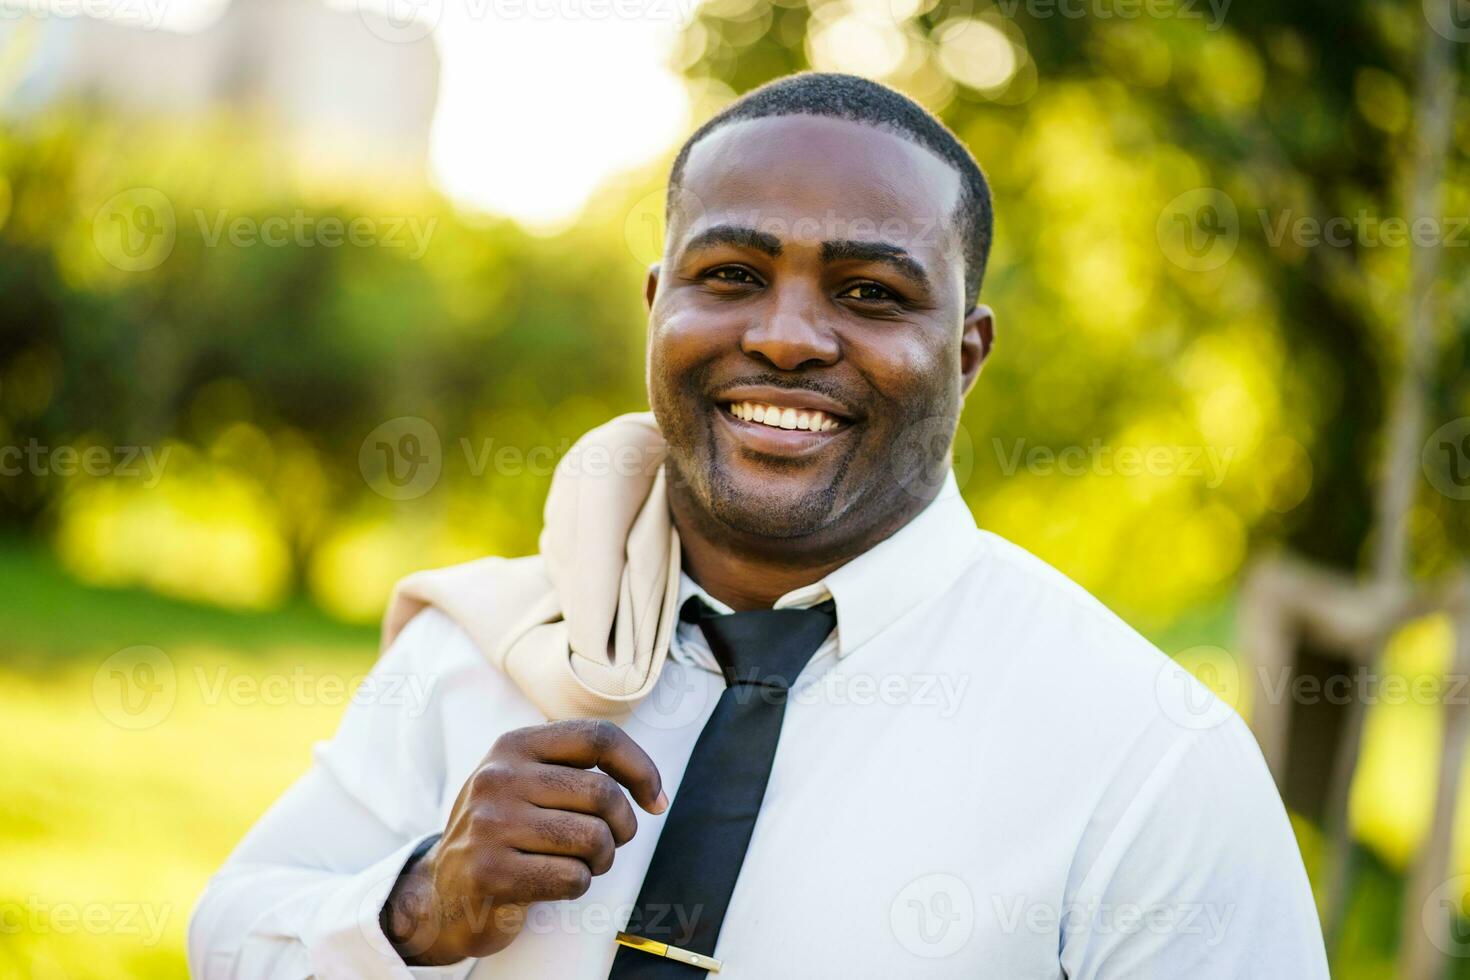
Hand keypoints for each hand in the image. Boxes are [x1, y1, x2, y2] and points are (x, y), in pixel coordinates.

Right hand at [383, 719, 666, 964]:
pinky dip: (578, 885)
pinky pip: (573, 877)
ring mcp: (490, 824)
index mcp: (514, 745)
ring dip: (601, 860)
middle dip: (623, 827)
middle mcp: (498, 777)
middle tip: (609, 843)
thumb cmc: (505, 834)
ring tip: (580, 863)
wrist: (442, 892)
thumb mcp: (526, 782)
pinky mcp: (490, 872)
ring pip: (594, 838)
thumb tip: (653, 790)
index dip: (640, 767)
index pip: (598, 737)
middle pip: (604, 793)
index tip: (655, 799)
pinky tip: (553, 883)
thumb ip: (576, 769)